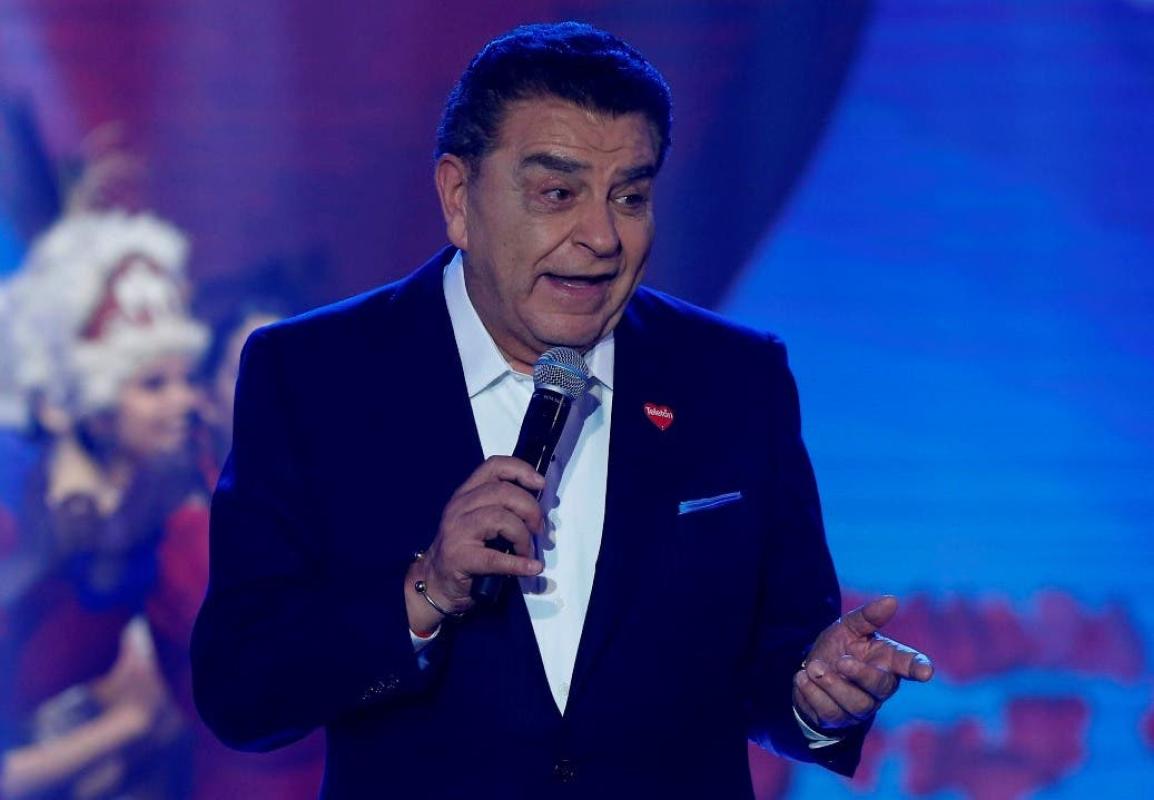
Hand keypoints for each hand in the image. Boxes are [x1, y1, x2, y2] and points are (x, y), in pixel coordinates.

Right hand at [405, 456, 545, 631]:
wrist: (436, 581)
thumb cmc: (466, 549)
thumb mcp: (480, 519)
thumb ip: (504, 508)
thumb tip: (540, 510)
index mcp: (467, 493)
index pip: (494, 466)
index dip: (520, 470)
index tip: (540, 484)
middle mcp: (460, 505)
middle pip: (503, 492)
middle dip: (530, 509)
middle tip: (539, 529)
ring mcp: (457, 530)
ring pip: (500, 518)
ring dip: (523, 536)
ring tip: (527, 551)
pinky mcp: (458, 557)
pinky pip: (495, 557)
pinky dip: (518, 563)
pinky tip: (531, 567)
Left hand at [792, 595, 932, 731]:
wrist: (809, 671)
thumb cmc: (839, 647)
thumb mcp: (849, 627)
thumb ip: (868, 616)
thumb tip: (893, 600)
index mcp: (887, 661)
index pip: (909, 665)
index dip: (919, 667)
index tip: (926, 671)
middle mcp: (879, 687)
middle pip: (880, 687)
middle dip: (861, 674)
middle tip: (841, 661)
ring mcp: (860, 707)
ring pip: (854, 704)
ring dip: (831, 684)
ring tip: (813, 667)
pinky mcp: (838, 719)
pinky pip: (829, 713)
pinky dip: (812, 694)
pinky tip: (802, 678)